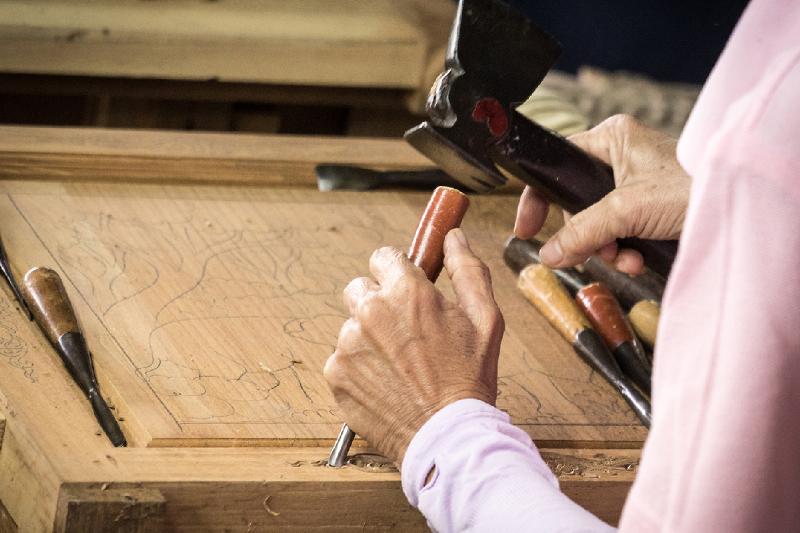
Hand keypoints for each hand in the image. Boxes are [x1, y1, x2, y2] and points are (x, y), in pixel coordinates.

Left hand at [323, 229, 502, 464]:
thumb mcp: (484, 318)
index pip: (384, 257)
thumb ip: (467, 270)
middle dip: (378, 302)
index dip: (397, 273)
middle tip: (403, 331)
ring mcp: (348, 343)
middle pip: (360, 288)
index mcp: (406, 291)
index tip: (406, 288)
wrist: (447, 436)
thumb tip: (453, 237)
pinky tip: (385, 384)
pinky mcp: (336, 373)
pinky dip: (359, 368)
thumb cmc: (469, 379)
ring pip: (352, 326)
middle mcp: (371, 311)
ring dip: (369, 338)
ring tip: (399, 366)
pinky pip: (342, 358)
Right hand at [514, 114, 690, 273]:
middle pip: (576, 203)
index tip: (526, 228)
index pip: (556, 165)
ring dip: (605, 248)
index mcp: (611, 139)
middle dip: (584, 234)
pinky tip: (637, 260)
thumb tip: (547, 254)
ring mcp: (635, 185)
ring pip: (596, 223)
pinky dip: (624, 252)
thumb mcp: (626, 209)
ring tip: (623, 257)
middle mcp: (621, 158)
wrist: (739, 210)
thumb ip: (582, 231)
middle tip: (589, 252)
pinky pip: (618, 233)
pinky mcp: (648, 209)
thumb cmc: (692, 189)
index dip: (538, 197)